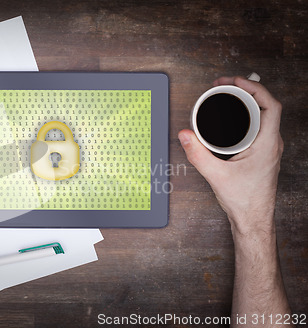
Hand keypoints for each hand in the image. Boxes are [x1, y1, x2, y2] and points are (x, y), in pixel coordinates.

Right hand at [178, 76, 282, 235]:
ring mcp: (267, 148)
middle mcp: (271, 143)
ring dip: (245, 103)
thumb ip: (197, 154)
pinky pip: (256, 126)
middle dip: (245, 90)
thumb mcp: (215, 175)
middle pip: (265, 106)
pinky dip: (244, 116)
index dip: (255, 88)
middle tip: (224, 85)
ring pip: (262, 116)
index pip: (271, 105)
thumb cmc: (243, 200)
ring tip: (226, 96)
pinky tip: (229, 119)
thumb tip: (184, 135)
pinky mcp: (261, 153)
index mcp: (267, 144)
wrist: (253, 219)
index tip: (235, 82)